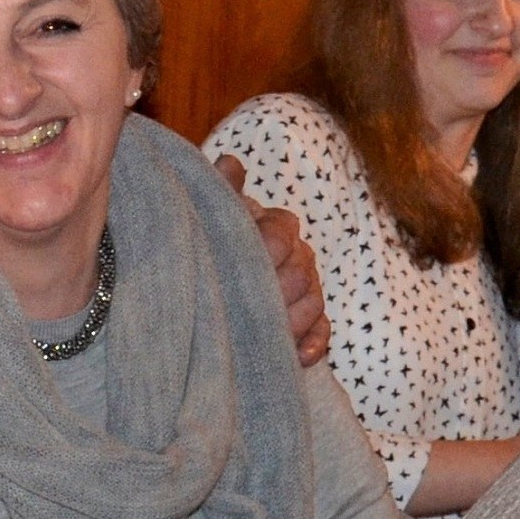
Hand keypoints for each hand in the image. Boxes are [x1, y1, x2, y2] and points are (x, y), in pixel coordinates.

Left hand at [214, 154, 330, 365]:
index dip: (269, 244)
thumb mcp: (204, 216)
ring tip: (258, 329)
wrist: (197, 291)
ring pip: (313, 302)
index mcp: (272, 226)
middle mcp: (295, 256)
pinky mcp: (306, 325)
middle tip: (247, 301)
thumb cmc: (203, 244)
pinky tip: (297, 356)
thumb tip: (230, 162)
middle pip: (303, 270)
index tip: (250, 259)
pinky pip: (322, 333)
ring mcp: (304, 292)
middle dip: (277, 287)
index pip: (283, 229)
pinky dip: (311, 344)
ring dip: (289, 317)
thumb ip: (221, 191)